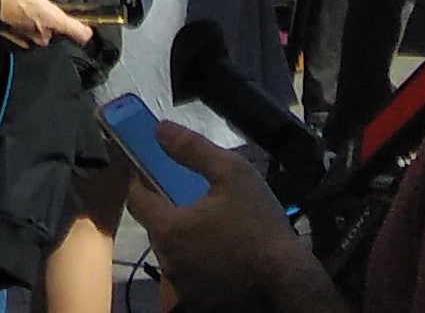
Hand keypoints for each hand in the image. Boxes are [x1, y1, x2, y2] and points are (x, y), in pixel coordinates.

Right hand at [0, 0, 94, 50]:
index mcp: (49, 16)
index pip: (72, 29)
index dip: (83, 31)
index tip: (88, 31)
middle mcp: (40, 29)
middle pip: (55, 34)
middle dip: (56, 27)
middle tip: (56, 14)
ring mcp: (26, 33)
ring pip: (40, 35)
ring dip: (42, 27)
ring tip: (40, 13)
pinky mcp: (13, 32)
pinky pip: (27, 32)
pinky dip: (29, 25)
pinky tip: (24, 12)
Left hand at [118, 123, 335, 312]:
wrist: (288, 284)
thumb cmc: (259, 227)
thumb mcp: (232, 173)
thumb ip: (192, 149)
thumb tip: (160, 129)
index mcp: (168, 228)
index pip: (136, 199)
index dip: (139, 181)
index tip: (148, 170)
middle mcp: (168, 261)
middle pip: (157, 227)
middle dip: (169, 210)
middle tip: (195, 198)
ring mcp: (184, 286)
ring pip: (175, 253)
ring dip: (186, 238)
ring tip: (217, 228)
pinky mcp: (200, 302)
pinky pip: (193, 275)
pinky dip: (201, 262)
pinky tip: (225, 255)